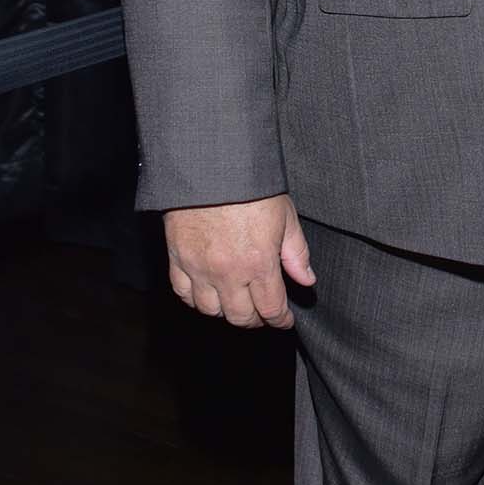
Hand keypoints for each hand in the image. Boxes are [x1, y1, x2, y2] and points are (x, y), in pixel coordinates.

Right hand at [162, 192, 314, 328]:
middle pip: (240, 316)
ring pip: (211, 310)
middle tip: (262, 314)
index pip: (270, 308)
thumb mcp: (285, 215)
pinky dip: (196, 299)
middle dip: (255, 319)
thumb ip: (296, 253)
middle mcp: (228, 272)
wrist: (211, 164)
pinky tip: (206, 293)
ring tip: (235, 302)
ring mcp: (199, 267)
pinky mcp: (177, 258)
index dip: (279, 319)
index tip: (283, 320)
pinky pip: (183, 293)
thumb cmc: (250, 185)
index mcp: (258, 262)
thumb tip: (306, 280)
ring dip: (226, 311)